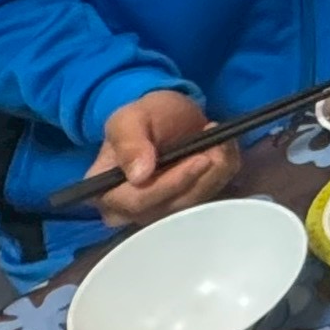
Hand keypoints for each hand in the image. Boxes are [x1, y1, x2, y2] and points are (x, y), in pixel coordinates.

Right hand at [88, 89, 237, 227]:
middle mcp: (129, 211)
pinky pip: (212, 197)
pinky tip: (224, 149)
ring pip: (195, 204)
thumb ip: (129, 143)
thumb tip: (139, 176)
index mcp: (105, 192)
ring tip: (220, 141)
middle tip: (218, 146)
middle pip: (170, 209)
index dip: (170, 184)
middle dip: (201, 178)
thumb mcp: (131, 118)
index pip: (137, 202)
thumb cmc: (145, 117)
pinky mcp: (186, 208)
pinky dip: (224, 172)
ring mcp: (159, 212)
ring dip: (216, 172)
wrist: (169, 117)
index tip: (200, 159)